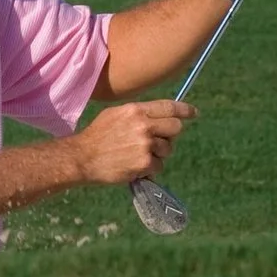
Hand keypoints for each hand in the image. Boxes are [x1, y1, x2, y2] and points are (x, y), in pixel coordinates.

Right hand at [74, 100, 194, 184]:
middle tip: (157, 142)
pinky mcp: (144, 163)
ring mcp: (145, 144)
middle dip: (169, 136)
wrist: (82, 158)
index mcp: (136, 110)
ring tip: (137, 156)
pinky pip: (159, 166)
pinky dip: (150, 169)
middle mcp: (144, 125)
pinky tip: (134, 167)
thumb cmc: (97, 136)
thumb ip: (138, 114)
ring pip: (168, 149)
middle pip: (175, 128)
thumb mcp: (116, 115)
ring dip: (158, 154)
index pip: (169, 107)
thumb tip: (159, 117)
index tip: (195, 113)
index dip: (185, 110)